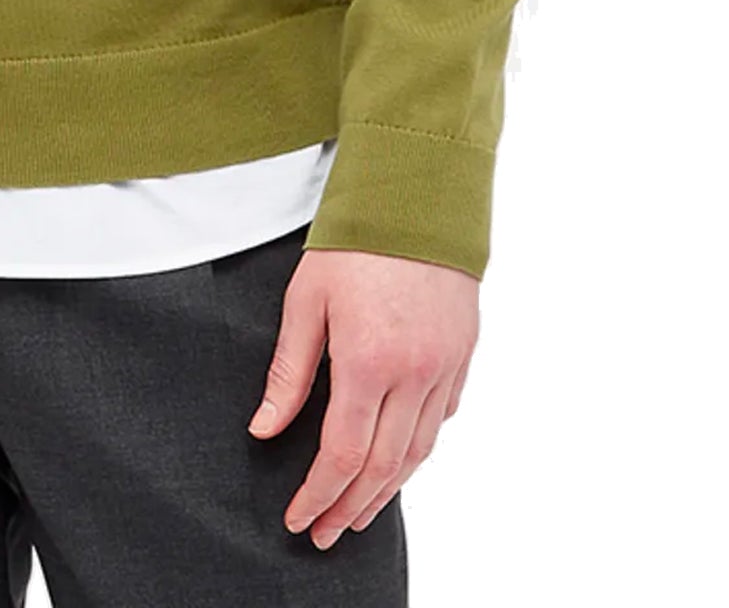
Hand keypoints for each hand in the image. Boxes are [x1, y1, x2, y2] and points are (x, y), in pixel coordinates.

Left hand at [247, 247, 477, 549]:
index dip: (319, 494)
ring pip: (419, 451)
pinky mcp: (463, 354)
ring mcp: (445, 366)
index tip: (299, 519)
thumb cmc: (355, 240)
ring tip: (358, 512)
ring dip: (387, 489)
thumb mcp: (305, 299)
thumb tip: (265, 429)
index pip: (343, 453)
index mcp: (369, 362)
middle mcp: (415, 374)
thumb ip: (289, 371)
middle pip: (384, 466)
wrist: (417, 195)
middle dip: (351, 507)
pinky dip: (418, 448)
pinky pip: (443, 418)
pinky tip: (399, 459)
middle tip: (325, 533)